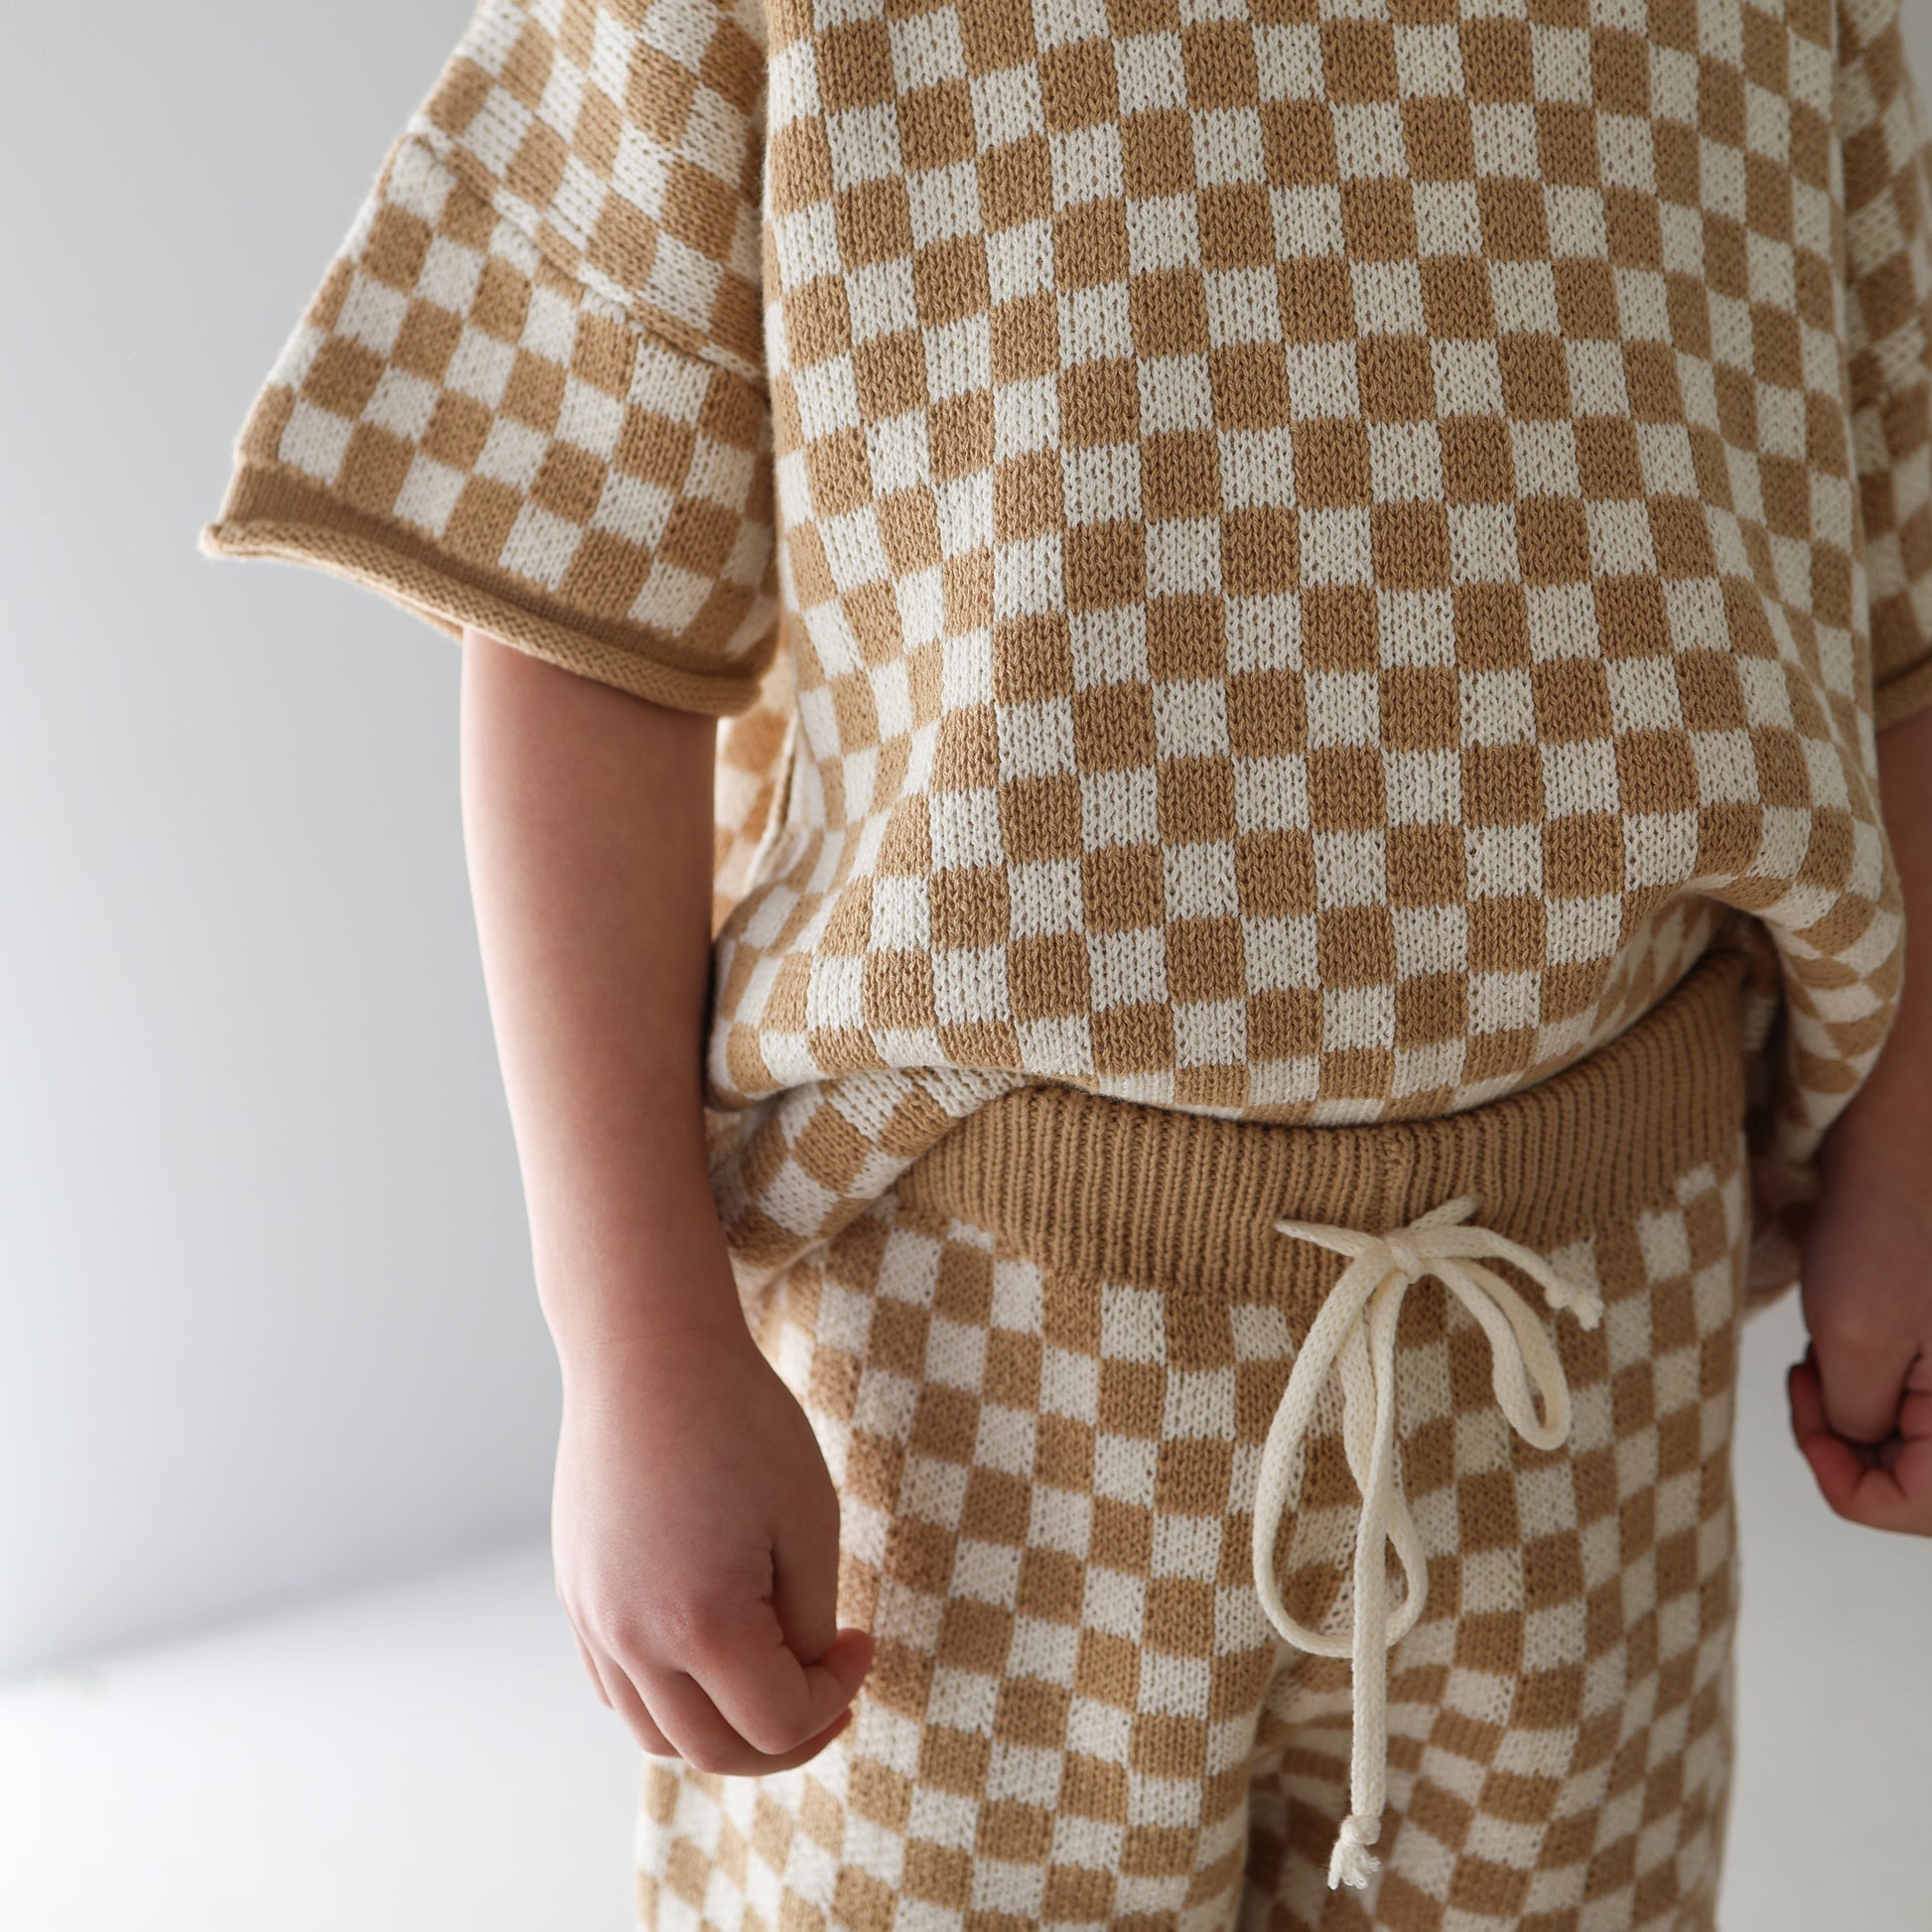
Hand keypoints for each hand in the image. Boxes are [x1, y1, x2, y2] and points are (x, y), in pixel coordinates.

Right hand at [551, 1318, 873, 1770]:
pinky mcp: (575, 1594)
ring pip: (655, 1734)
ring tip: (770, 1679)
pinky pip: (616, 1687)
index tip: (862, 1643)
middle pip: (712, 1752)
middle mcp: (633, 1639)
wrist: (648, 1352)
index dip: (837, 1697)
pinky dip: (667, 1697)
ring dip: (720, 1730)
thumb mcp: (808, 1521)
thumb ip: (808, 1620)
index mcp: (702, 1625)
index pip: (778, 1724)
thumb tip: (802, 1671)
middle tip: (830, 1691)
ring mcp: (594, 1620)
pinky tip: (710, 1652)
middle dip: (784, 1738)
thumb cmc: (741, 1422)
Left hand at [1788, 1101, 1931, 1535]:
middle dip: (1848, 1440)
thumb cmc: (1886, 1231)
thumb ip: (1857, 1421)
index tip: (1805, 1400)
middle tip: (1812, 1374)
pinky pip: (1914, 1409)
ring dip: (1856, 1411)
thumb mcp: (1853, 1340)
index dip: (1835, 1473)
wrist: (1909, 1147)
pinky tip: (1847, 1339)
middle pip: (1912, 1486)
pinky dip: (1869, 1385)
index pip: (1907, 1509)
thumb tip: (1860, 1447)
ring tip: (1832, 1347)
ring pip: (1908, 1447)